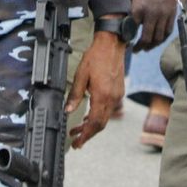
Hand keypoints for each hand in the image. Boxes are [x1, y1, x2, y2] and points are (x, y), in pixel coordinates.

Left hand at [66, 30, 125, 148]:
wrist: (112, 44)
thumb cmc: (96, 56)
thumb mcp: (80, 75)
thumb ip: (74, 95)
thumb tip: (68, 110)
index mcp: (102, 96)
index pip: (94, 123)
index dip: (85, 135)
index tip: (78, 143)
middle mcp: (112, 98)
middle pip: (101, 124)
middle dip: (88, 134)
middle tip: (76, 141)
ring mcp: (117, 96)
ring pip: (105, 118)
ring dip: (92, 125)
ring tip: (79, 129)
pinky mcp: (118, 92)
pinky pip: (108, 109)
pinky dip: (99, 116)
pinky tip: (90, 115)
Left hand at [130, 0, 175, 50]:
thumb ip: (130, 6)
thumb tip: (123, 18)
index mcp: (138, 8)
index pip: (131, 30)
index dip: (128, 38)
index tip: (126, 42)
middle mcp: (151, 14)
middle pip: (146, 38)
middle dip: (140, 47)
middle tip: (137, 50)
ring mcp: (162, 15)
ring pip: (158, 38)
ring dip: (152, 45)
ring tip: (147, 48)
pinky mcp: (171, 14)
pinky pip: (168, 31)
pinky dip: (162, 39)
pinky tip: (158, 40)